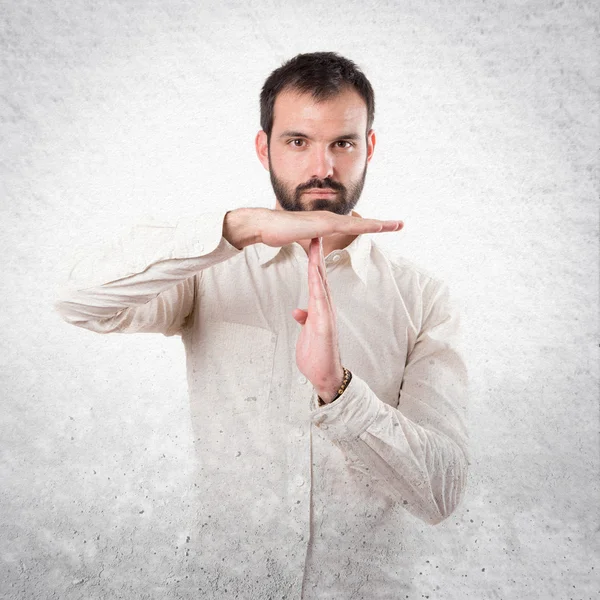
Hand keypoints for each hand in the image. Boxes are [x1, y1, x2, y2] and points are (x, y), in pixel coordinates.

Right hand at [222, 207, 402, 249]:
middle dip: (383, 224)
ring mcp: (328, 219)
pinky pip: (349, 225)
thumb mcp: (300, 238)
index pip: (353, 225)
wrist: (265, 224)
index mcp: (326, 223)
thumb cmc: (279, 231)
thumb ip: (310, 241)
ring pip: (360, 222)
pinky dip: (365, 225)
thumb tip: (313, 244)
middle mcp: (330, 218)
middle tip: (401, 224)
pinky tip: (377, 226)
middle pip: (362, 222)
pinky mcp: (323, 224)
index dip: (369, 226)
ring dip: (379, 224)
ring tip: (396, 225)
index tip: (384, 227)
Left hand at [292, 237, 344, 402]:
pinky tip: (314, 276)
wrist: (325, 376)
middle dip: (317, 255)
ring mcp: (326, 315)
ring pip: (321, 285)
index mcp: (320, 308)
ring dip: (317, 266)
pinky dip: (317, 288)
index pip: (316, 279)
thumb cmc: (316, 355)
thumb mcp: (307, 333)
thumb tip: (298, 311)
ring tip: (315, 247)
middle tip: (315, 233)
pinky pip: (320, 303)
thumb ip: (305, 320)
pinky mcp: (325, 326)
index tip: (310, 243)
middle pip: (320, 276)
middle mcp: (325, 308)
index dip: (313, 261)